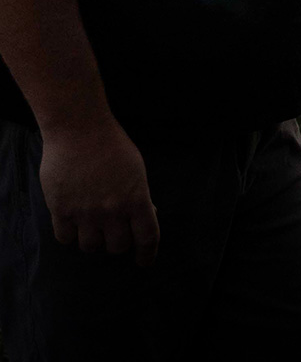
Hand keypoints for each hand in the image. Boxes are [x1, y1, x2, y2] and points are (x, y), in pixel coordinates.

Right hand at [38, 118, 159, 266]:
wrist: (80, 130)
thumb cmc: (112, 144)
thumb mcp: (136, 169)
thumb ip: (138, 195)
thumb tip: (144, 215)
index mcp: (136, 198)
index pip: (147, 237)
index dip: (147, 253)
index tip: (144, 261)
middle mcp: (112, 210)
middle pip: (117, 246)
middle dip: (118, 241)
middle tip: (114, 231)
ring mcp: (86, 212)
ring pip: (90, 246)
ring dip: (93, 238)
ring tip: (92, 224)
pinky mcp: (61, 211)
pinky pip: (66, 238)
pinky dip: (70, 233)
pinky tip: (72, 220)